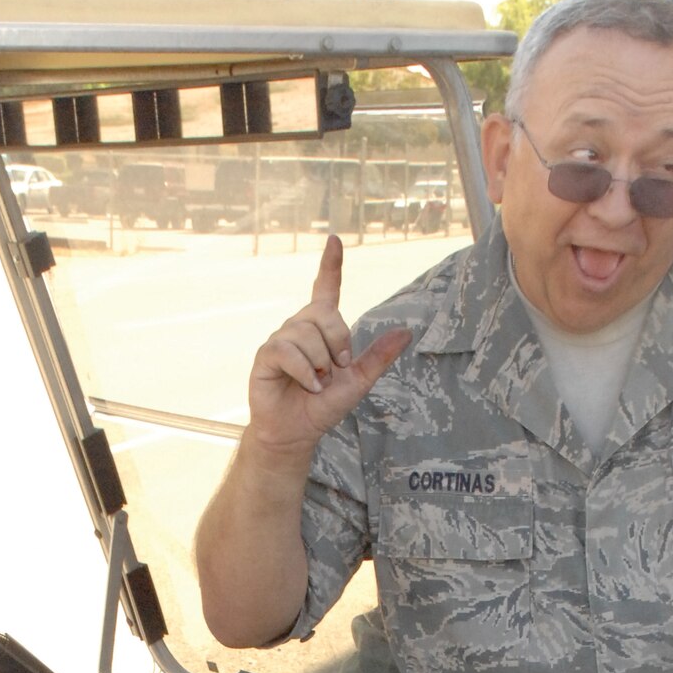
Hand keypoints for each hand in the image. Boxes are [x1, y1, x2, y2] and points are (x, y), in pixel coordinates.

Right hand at [246, 236, 411, 457]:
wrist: (297, 432)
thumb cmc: (324, 406)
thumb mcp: (359, 381)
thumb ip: (379, 357)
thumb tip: (406, 332)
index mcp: (321, 329)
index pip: (325, 289)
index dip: (330, 265)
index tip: (335, 240)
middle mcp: (299, 327)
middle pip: (323, 313)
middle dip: (338, 342)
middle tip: (337, 369)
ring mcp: (281, 340)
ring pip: (306, 333)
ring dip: (321, 363)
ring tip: (318, 383)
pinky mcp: (266, 356)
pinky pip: (287, 350)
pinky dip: (304, 371)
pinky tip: (309, 386)